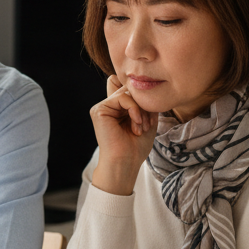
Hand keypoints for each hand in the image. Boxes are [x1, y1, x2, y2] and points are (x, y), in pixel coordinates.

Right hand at [89, 75, 157, 195]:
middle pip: (131, 90)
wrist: (126, 163)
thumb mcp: (146, 120)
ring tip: (141, 127)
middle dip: (144, 105)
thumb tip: (141, 85)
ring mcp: (102, 108)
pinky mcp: (99, 110)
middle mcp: (108, 107)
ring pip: (128, 93)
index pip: (131, 92)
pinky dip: (134, 109)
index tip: (148, 121)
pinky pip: (122, 97)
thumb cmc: (136, 148)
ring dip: (140, 110)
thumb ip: (143, 102)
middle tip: (147, 124)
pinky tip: (136, 124)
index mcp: (117, 110)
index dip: (143, 101)